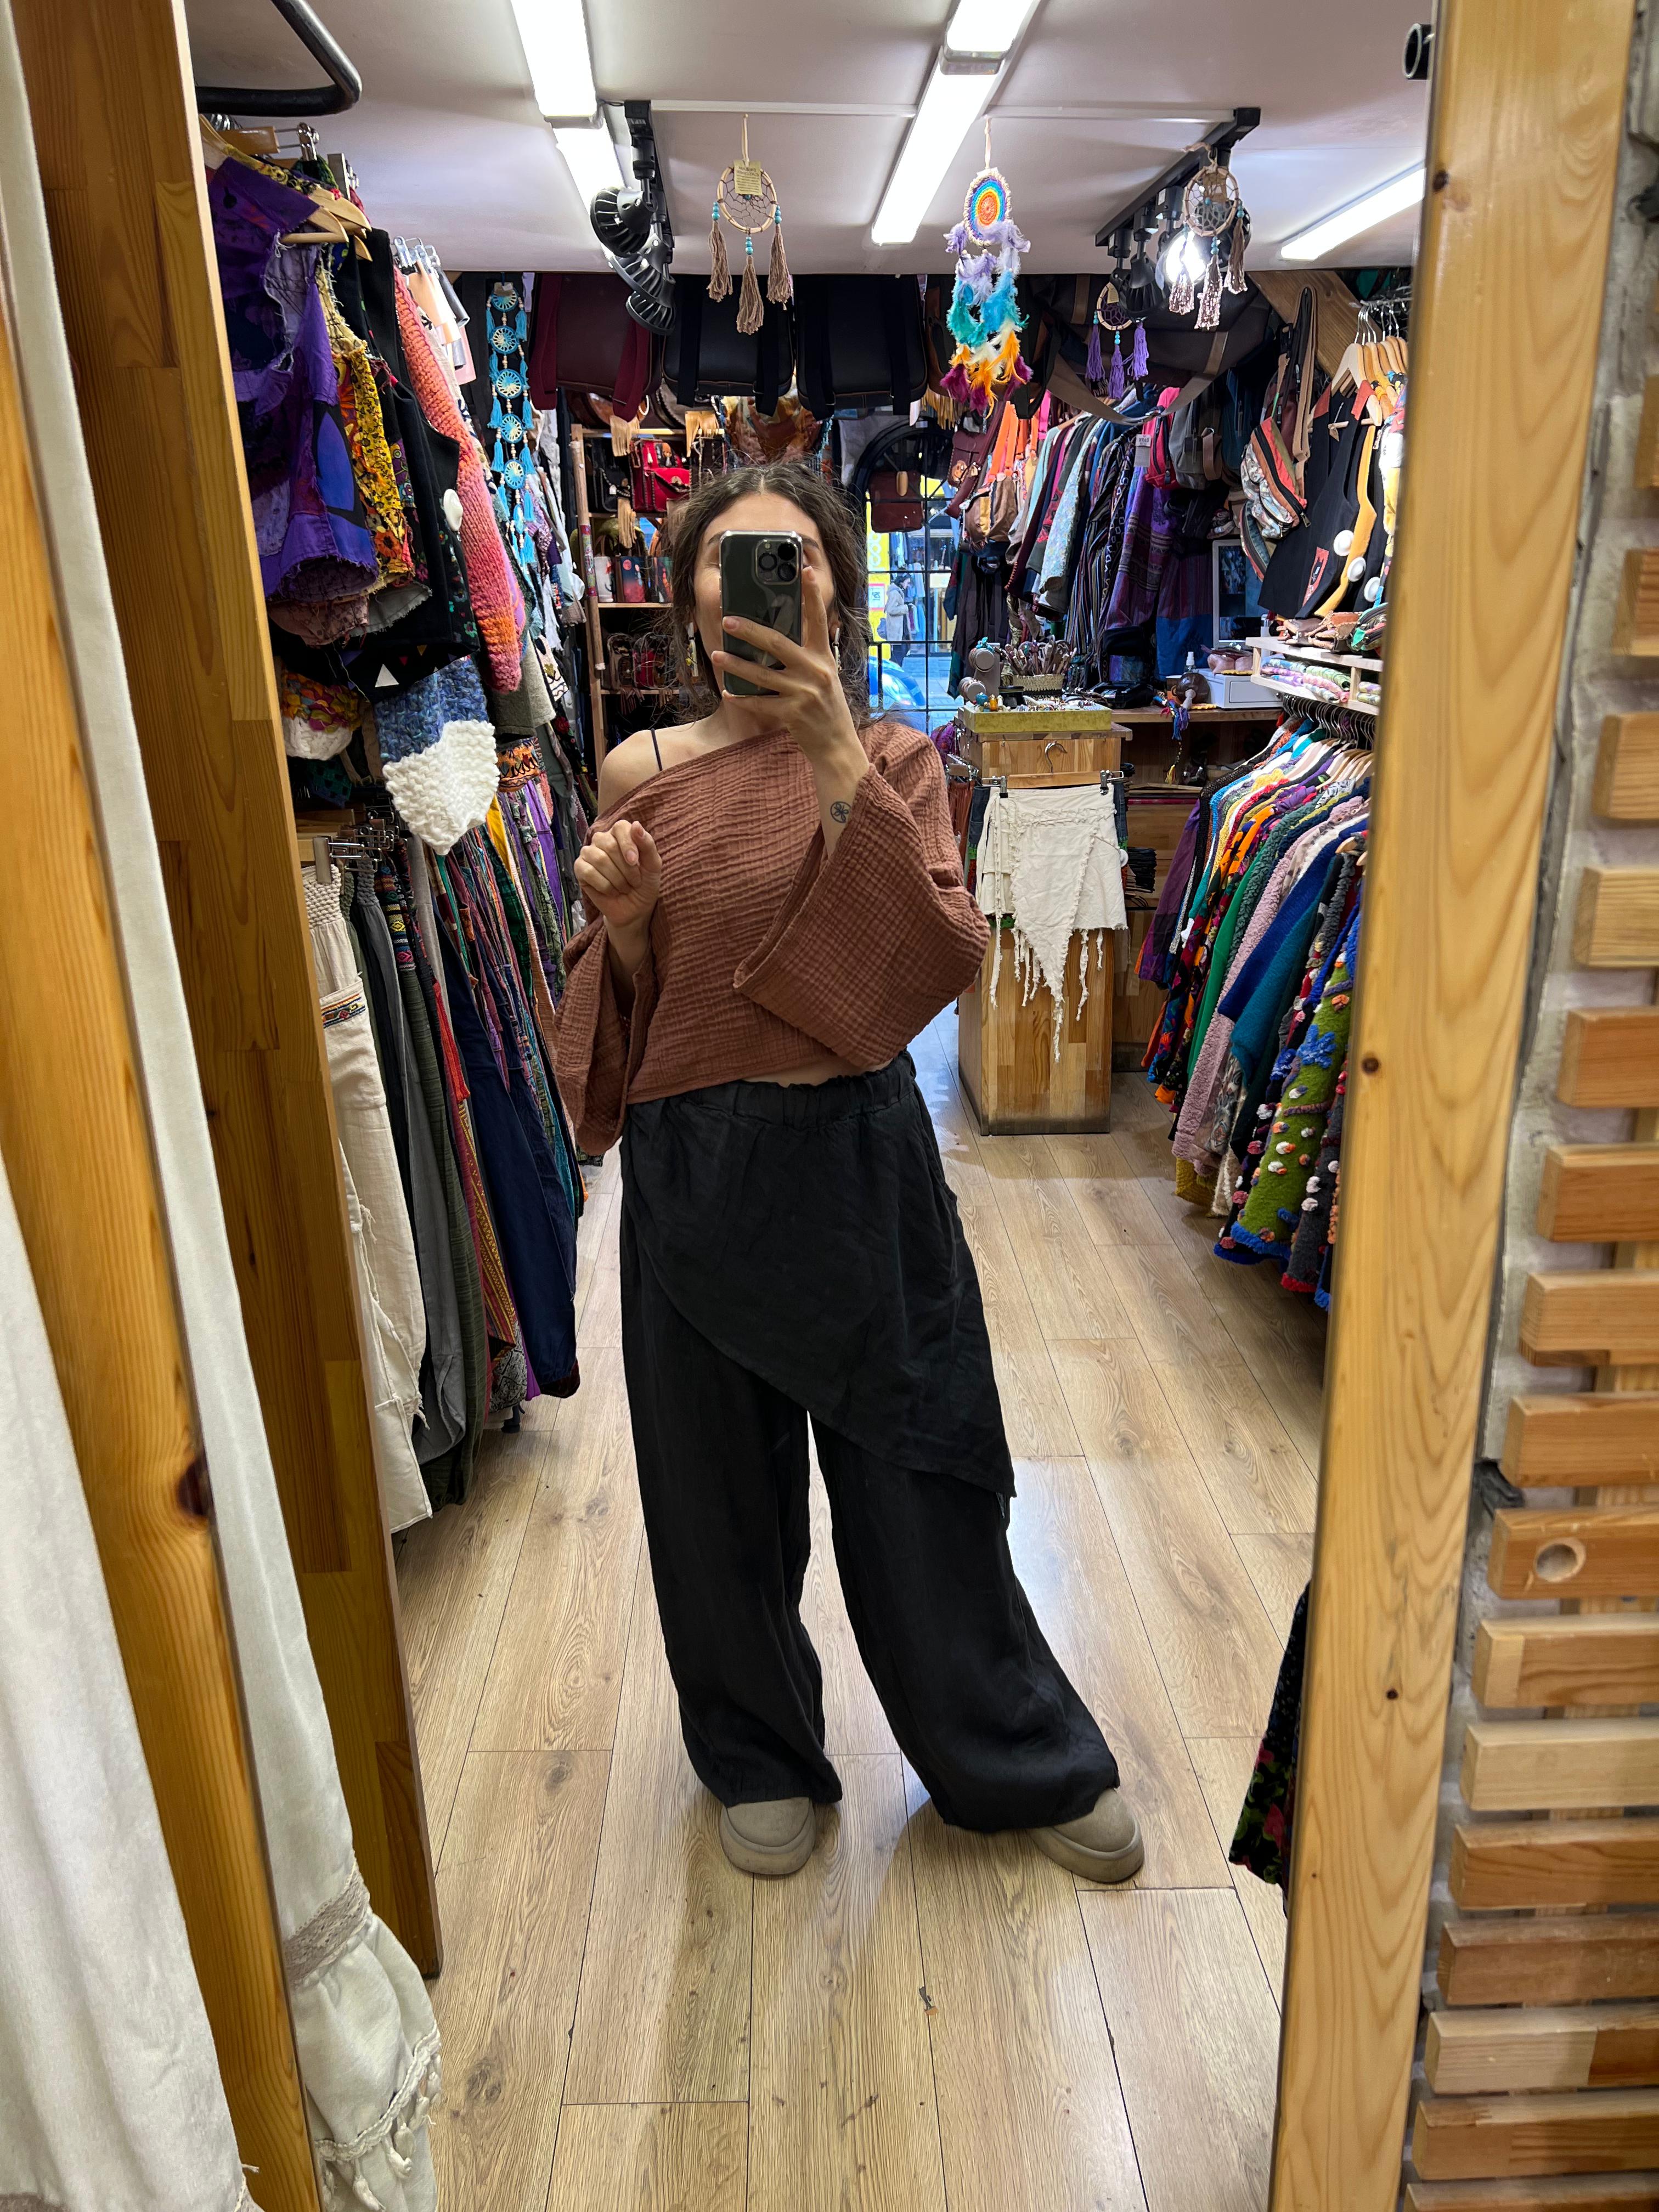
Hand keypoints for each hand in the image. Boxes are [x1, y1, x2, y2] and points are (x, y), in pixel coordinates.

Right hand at [575, 818, 661, 940]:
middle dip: (626, 869)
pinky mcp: (579, 868)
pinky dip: (605, 886)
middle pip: (610, 845)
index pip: (621, 827)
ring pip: (600, 859)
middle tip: (634, 882)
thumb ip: (647, 844)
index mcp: (620, 833)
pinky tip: (611, 891)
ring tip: (624, 887)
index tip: (635, 862)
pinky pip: (588, 872)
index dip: (628, 845)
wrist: (634, 909)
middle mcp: (602, 840)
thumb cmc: (644, 884)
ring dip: (617, 879)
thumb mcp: (653, 865)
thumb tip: (636, 824)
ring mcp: (588, 853)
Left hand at [711, 566, 861, 770]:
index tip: (803, 569)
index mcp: (824, 657)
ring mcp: (803, 693)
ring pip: (761, 674)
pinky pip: (760, 704)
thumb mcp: (825, 676)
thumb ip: (808, 656)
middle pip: (777, 643)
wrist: (837, 745)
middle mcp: (815, 671)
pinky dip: (743, 699)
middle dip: (749, 630)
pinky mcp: (793, 714)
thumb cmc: (828, 707)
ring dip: (736, 665)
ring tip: (717, 654)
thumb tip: (777, 637)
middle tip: (728, 619)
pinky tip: (728, 693)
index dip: (812, 593)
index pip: (818, 619)